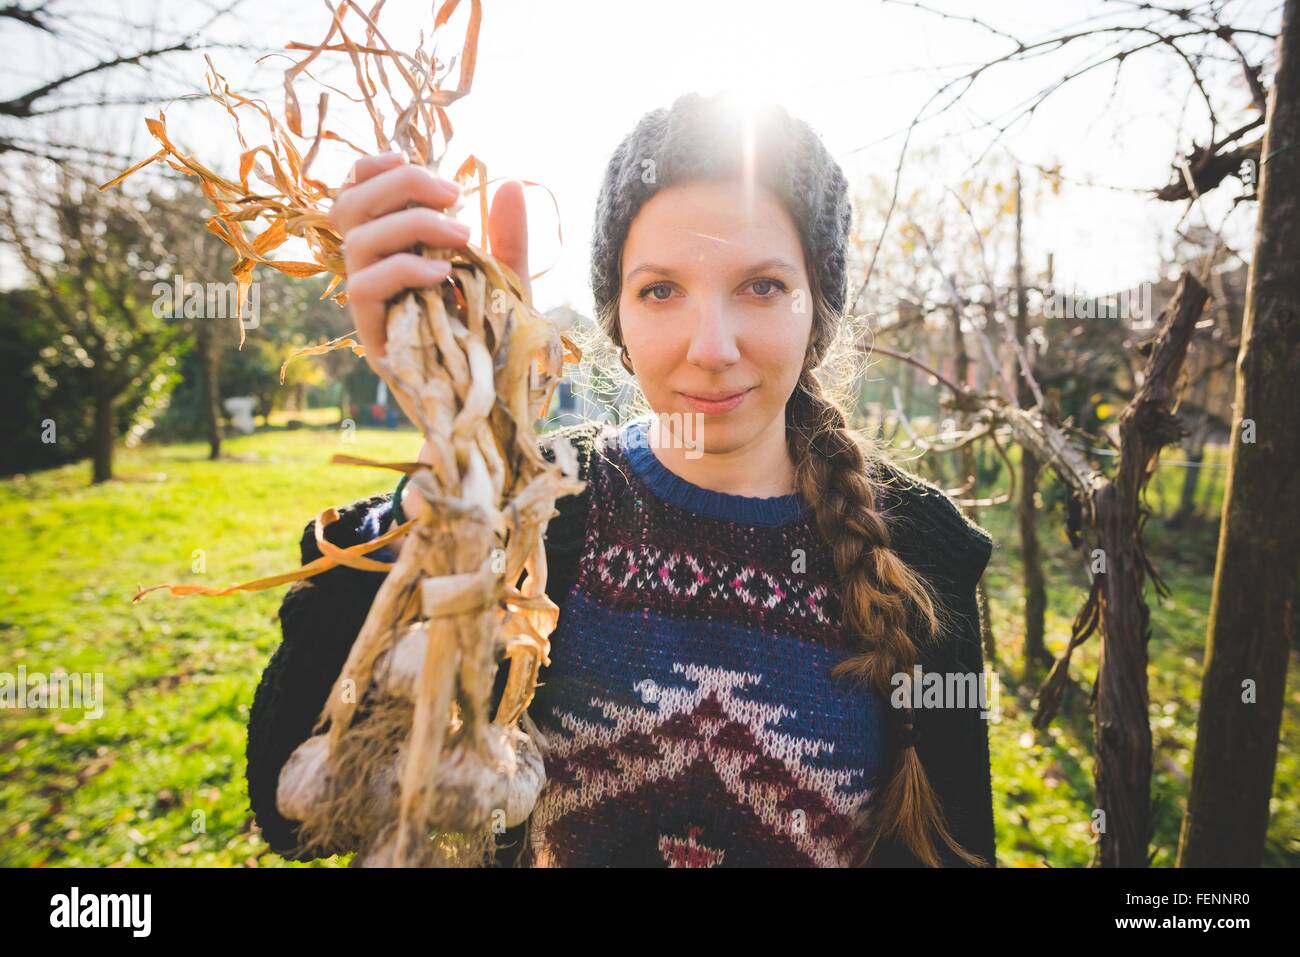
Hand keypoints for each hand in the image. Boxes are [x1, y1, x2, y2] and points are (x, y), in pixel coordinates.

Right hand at [329, 150, 532, 366]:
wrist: (487, 400)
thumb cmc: (490, 339)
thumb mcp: (505, 282)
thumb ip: (508, 237)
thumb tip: (511, 184)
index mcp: (390, 248)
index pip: (355, 192)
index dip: (372, 168)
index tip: (410, 158)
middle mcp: (371, 269)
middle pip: (349, 205)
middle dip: (401, 185)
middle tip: (454, 195)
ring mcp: (367, 302)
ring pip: (357, 240)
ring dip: (412, 224)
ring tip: (462, 236)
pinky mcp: (370, 333)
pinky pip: (364, 286)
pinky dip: (404, 269)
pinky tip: (443, 274)